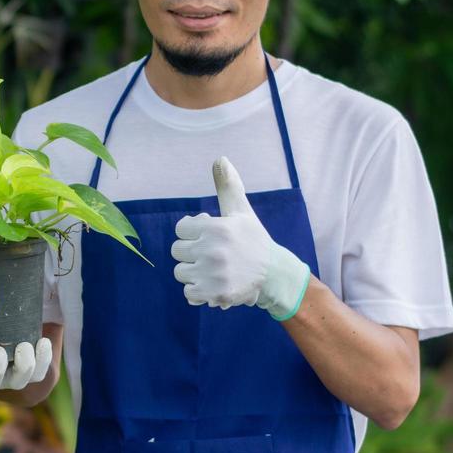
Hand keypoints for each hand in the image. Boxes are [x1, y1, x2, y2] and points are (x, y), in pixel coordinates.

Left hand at [169, 156, 310, 319]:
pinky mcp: (214, 294)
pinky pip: (188, 293)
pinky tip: (214, 286)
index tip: (210, 238)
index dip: (193, 234)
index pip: (181, 229)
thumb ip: (228, 186)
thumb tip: (220, 159)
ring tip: (214, 271)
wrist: (275, 275)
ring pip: (180, 272)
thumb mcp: (241, 211)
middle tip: (213, 256)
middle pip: (177, 251)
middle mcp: (212, 249)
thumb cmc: (254, 240)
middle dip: (192, 253)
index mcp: (216, 227)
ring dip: (194, 274)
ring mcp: (213, 273)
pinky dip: (198, 293)